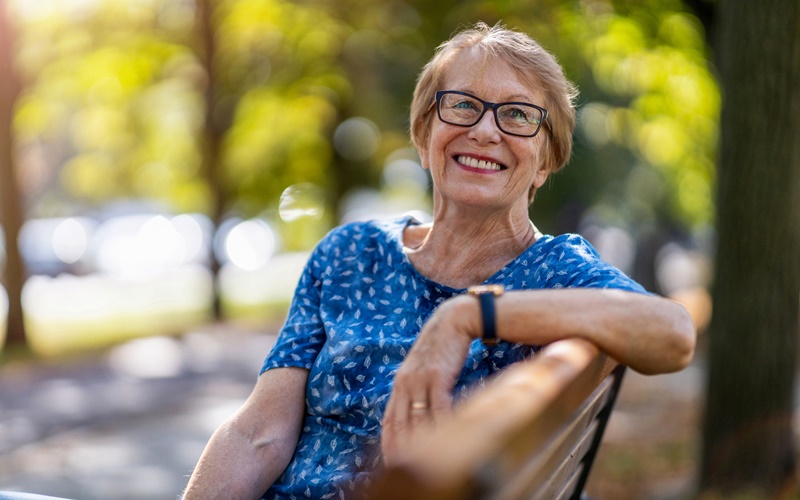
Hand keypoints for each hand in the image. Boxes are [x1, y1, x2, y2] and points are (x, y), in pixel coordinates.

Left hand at [381, 296, 477, 465]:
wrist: (452, 321)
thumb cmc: (441, 348)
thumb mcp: (421, 369)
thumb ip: (416, 390)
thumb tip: (417, 413)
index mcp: (399, 384)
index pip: (389, 420)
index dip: (388, 444)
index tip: (390, 463)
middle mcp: (405, 384)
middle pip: (401, 425)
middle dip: (402, 449)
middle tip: (404, 469)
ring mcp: (420, 380)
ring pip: (418, 419)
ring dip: (422, 442)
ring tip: (426, 463)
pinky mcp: (437, 376)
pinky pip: (438, 407)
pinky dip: (441, 424)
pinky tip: (446, 438)